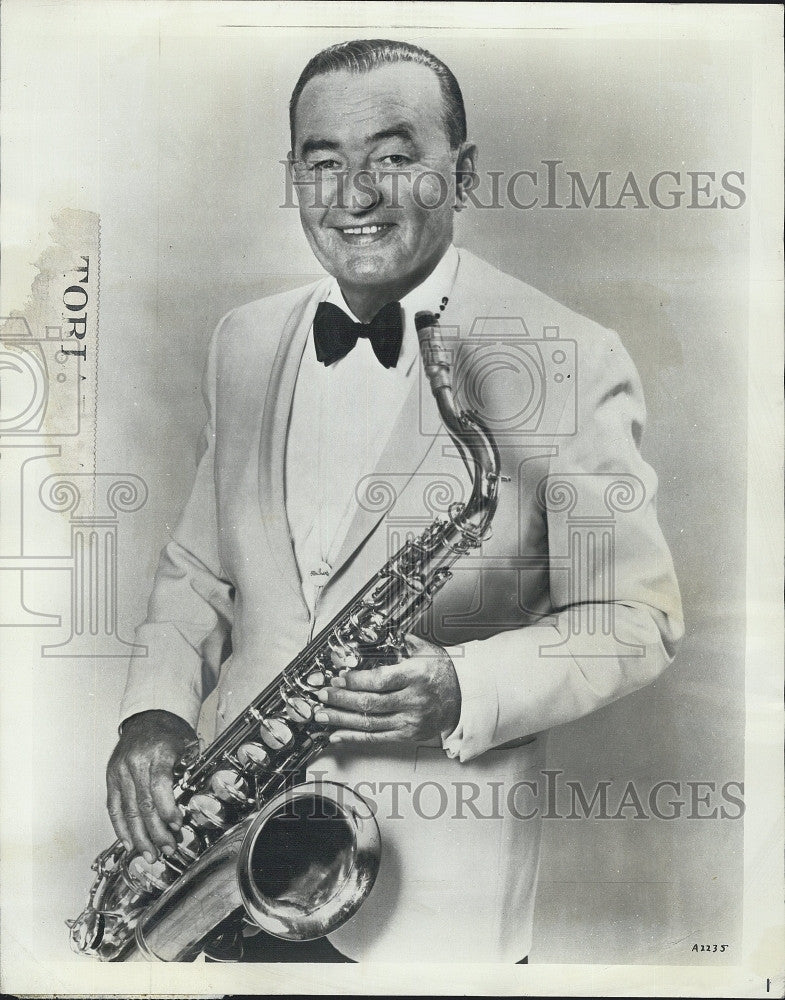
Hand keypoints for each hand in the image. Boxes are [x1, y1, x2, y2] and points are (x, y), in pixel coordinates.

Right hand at [106, 709, 195, 861]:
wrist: (148, 716)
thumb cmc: (170, 733)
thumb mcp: (187, 747)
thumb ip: (186, 775)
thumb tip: (188, 809)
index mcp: (157, 752)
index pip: (159, 787)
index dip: (168, 811)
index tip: (177, 825)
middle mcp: (135, 762)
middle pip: (143, 804)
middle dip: (156, 832)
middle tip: (168, 849)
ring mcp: (120, 770)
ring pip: (128, 810)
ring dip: (140, 837)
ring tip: (151, 855)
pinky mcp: (111, 777)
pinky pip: (113, 807)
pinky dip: (121, 827)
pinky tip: (129, 843)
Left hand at [314, 634, 460, 745]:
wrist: (465, 697)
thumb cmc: (443, 672)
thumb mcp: (425, 650)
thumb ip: (400, 642)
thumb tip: (374, 633)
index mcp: (416, 676)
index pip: (379, 681)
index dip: (354, 681)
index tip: (338, 677)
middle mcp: (414, 700)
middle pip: (370, 703)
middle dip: (341, 699)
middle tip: (323, 695)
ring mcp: (411, 721)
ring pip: (369, 723)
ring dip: (341, 719)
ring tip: (322, 715)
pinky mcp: (408, 735)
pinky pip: (377, 738)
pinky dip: (354, 737)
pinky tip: (338, 734)